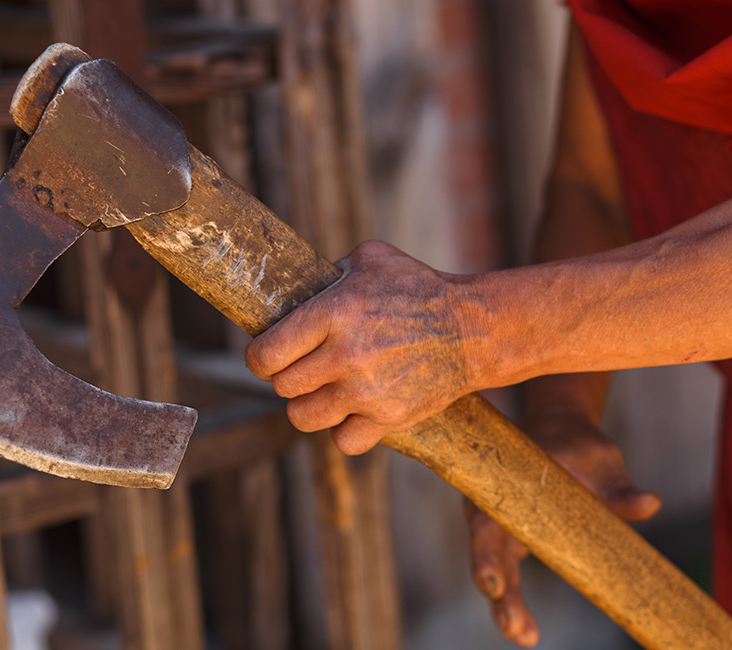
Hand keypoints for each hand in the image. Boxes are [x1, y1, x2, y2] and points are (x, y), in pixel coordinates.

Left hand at [245, 240, 473, 453]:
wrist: (472, 329)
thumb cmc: (418, 287)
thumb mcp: (370, 259)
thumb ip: (328, 273)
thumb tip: (294, 288)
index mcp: (335, 312)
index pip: (266, 354)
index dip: (259, 358)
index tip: (266, 358)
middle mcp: (346, 354)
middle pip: (283, 387)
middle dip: (287, 378)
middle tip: (304, 369)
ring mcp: (367, 392)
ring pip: (303, 417)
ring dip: (309, 405)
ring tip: (324, 391)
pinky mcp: (388, 418)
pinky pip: (342, 441)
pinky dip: (343, 430)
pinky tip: (352, 411)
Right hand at [465, 412, 660, 645]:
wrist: (557, 432)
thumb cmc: (576, 443)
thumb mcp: (600, 458)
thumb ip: (618, 486)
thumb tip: (650, 504)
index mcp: (503, 484)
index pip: (488, 524)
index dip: (487, 556)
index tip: (493, 584)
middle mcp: (493, 508)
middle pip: (488, 556)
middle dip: (501, 595)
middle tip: (517, 631)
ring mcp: (500, 528)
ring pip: (495, 570)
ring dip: (506, 605)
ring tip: (524, 637)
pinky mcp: (512, 541)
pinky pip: (508, 574)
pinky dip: (513, 603)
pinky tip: (526, 632)